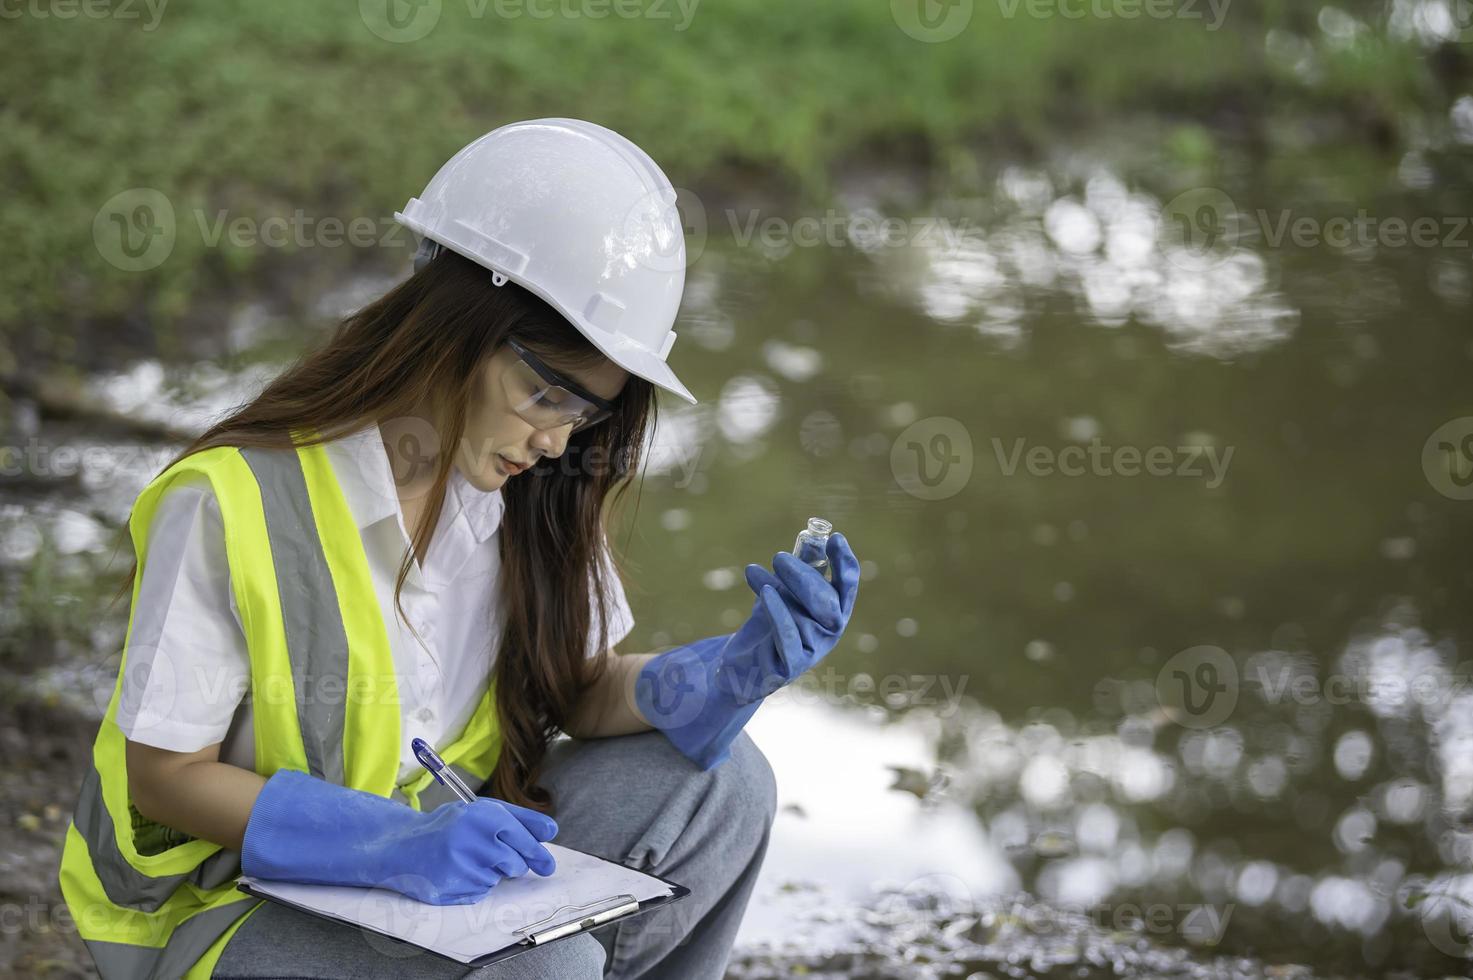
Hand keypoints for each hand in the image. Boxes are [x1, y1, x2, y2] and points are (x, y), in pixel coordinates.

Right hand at [388, 796, 559, 903]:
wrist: (401, 846)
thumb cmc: (448, 827)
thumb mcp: (480, 812)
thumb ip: (517, 818)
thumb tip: (551, 831)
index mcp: (483, 815)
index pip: (523, 837)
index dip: (536, 851)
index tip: (547, 863)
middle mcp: (474, 840)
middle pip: (516, 863)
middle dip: (515, 863)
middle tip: (497, 857)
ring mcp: (463, 866)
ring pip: (499, 877)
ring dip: (492, 872)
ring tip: (468, 858)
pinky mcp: (454, 888)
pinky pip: (481, 891)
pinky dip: (476, 884)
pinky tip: (457, 872)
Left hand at [717, 531, 859, 703]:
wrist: (741, 663)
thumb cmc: (767, 623)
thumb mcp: (783, 591)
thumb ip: (798, 572)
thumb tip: (811, 541)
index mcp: (833, 612)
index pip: (847, 586)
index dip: (844, 563)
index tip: (835, 538)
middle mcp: (829, 633)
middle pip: (828, 602)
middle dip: (805, 575)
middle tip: (778, 557)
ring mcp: (812, 651)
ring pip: (802, 615)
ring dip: (777, 589)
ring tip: (754, 573)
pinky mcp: (791, 666)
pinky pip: (788, 636)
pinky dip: (778, 612)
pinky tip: (765, 592)